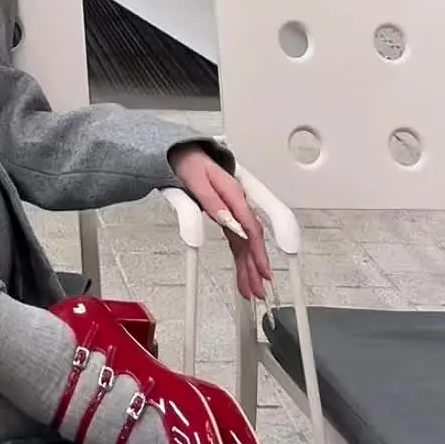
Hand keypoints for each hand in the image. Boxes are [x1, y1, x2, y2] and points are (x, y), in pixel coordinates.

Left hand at [169, 147, 272, 301]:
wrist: (181, 153)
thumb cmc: (188, 162)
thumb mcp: (195, 179)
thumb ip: (211, 200)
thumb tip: (228, 220)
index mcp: (233, 192)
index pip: (250, 226)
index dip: (258, 250)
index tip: (263, 269)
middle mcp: (237, 203)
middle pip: (251, 238)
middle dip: (257, 266)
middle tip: (259, 289)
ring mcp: (233, 210)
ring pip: (245, 243)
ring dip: (250, 267)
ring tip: (252, 290)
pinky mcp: (227, 216)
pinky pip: (237, 240)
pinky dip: (241, 258)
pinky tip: (244, 273)